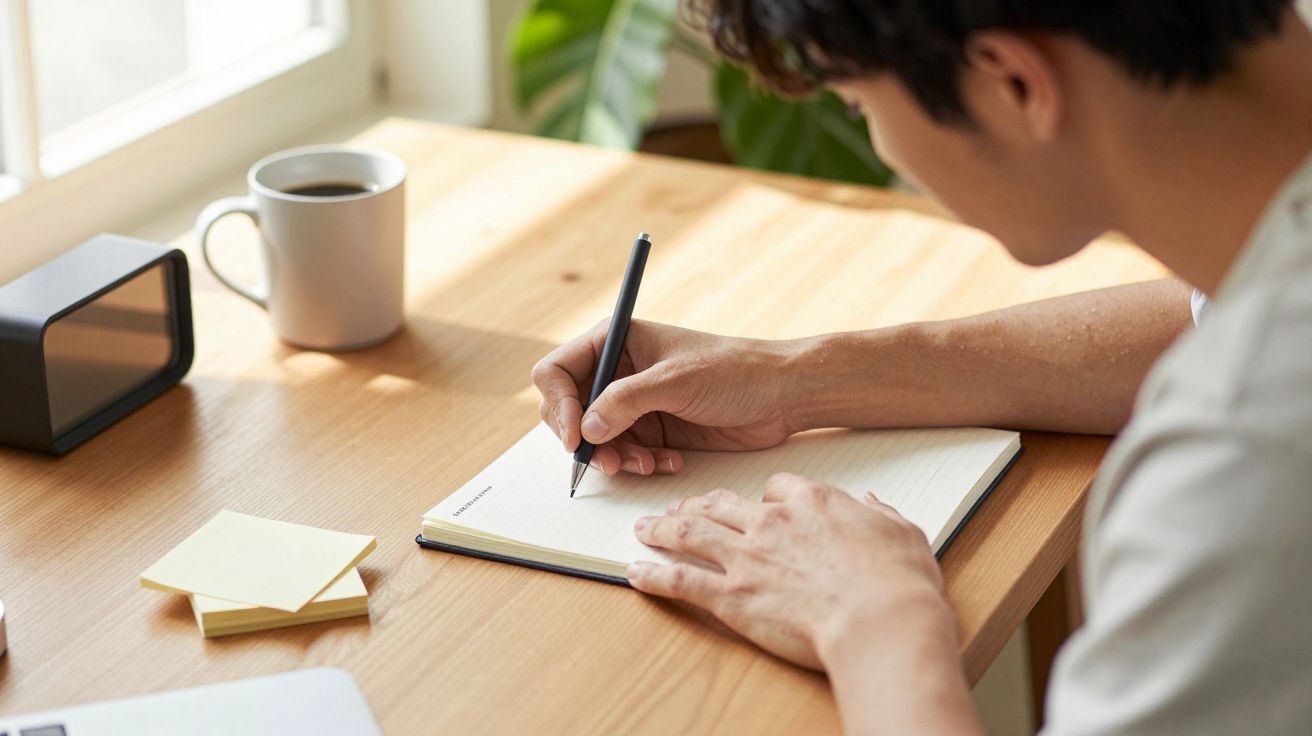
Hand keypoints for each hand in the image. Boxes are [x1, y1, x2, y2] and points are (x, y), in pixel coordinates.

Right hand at [532, 320, 796, 475]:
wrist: (781, 396)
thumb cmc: (734, 371)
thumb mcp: (675, 381)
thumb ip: (625, 402)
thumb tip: (585, 429)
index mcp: (616, 340)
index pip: (558, 371)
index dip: (560, 405)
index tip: (576, 437)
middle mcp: (618, 371)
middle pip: (570, 409)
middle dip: (585, 439)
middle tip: (609, 461)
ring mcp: (634, 402)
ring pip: (596, 439)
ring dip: (615, 457)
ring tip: (646, 464)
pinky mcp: (653, 429)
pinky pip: (625, 453)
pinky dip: (639, 463)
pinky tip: (668, 461)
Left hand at [626, 472, 953, 670]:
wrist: (880, 621)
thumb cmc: (897, 583)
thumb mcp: (901, 533)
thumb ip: (881, 514)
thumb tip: (873, 505)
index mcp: (813, 503)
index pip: (777, 487)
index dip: (764, 496)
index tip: (760, 503)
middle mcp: (771, 523)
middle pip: (722, 504)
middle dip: (697, 505)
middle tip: (680, 508)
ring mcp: (746, 558)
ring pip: (691, 533)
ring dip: (662, 529)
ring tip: (645, 527)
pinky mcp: (730, 596)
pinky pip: (681, 580)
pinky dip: (654, 575)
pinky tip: (636, 571)